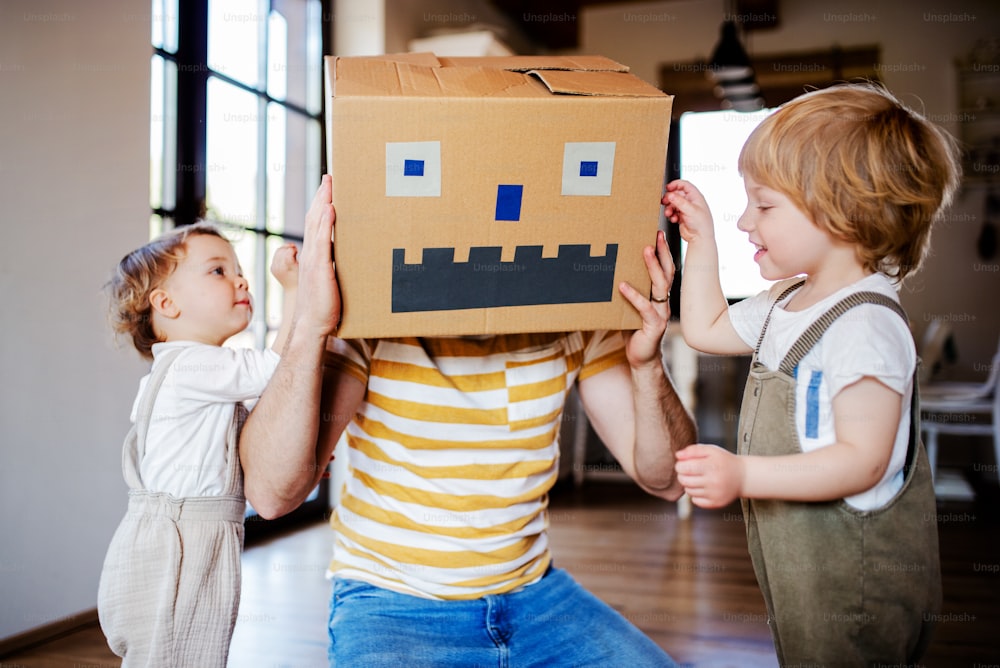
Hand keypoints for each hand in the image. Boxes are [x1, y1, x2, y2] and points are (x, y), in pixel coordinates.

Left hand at [270, 243, 298, 289]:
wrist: (293, 289)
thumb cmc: (301, 278)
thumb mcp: (303, 266)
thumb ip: (297, 256)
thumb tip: (292, 246)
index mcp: (288, 266)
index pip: (289, 250)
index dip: (294, 249)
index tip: (298, 251)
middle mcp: (279, 267)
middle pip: (282, 250)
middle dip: (289, 248)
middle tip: (295, 251)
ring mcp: (275, 268)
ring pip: (278, 251)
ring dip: (284, 250)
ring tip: (291, 253)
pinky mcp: (272, 268)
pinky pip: (275, 256)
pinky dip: (281, 254)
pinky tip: (286, 258)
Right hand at [295, 175, 340, 336]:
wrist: (313, 326)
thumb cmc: (325, 308)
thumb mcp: (331, 282)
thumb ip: (335, 268)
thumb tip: (346, 258)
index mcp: (315, 256)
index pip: (317, 224)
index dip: (321, 204)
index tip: (329, 186)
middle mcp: (311, 254)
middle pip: (315, 218)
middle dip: (322, 196)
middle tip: (330, 177)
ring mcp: (314, 259)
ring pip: (317, 224)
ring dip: (323, 202)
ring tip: (330, 184)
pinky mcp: (320, 268)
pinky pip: (322, 241)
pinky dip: (324, 223)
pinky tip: (330, 209)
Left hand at [618, 229, 673, 367]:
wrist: (642, 359)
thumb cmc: (634, 331)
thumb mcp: (630, 308)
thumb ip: (627, 292)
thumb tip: (609, 271)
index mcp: (660, 297)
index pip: (666, 270)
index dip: (664, 252)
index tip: (658, 233)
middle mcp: (664, 302)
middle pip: (666, 272)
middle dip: (662, 252)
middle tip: (656, 233)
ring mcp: (661, 313)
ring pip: (660, 286)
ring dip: (652, 267)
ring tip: (645, 250)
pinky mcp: (654, 326)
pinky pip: (644, 308)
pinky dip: (634, 295)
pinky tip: (622, 285)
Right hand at [662, 180, 714, 242]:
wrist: (700, 238)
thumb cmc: (702, 224)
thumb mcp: (691, 210)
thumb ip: (680, 202)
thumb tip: (670, 194)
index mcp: (696, 197)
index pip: (685, 185)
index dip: (676, 184)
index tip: (667, 188)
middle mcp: (691, 202)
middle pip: (677, 194)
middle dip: (669, 198)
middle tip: (664, 201)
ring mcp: (686, 210)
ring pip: (673, 204)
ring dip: (669, 208)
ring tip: (668, 213)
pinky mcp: (682, 217)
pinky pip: (673, 212)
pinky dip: (671, 215)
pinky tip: (673, 219)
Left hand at [674, 444, 743, 507]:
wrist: (743, 477)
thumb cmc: (724, 461)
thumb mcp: (711, 450)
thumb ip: (693, 450)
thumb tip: (677, 456)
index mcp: (712, 466)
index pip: (684, 468)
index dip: (679, 465)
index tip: (683, 463)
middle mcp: (713, 481)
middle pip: (684, 480)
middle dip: (682, 475)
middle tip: (688, 471)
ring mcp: (714, 494)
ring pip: (688, 491)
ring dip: (688, 484)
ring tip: (697, 478)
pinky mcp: (715, 503)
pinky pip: (695, 501)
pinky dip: (695, 494)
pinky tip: (702, 487)